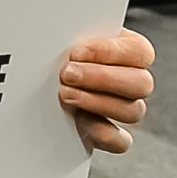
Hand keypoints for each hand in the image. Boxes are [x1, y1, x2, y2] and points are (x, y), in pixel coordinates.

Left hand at [59, 28, 153, 152]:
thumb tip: (60, 35)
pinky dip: (103, 134)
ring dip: (97, 102)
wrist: (35, 82)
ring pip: (133, 111)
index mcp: (131, 51)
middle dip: (101, 78)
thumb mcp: (68, 37)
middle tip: (68, 73)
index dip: (110, 52)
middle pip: (141, 83)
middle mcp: (133, 81)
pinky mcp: (109, 135)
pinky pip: (121, 142)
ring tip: (65, 93)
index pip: (140, 52)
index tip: (76, 51)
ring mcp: (123, 109)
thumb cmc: (57, 51)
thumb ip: (76, 35)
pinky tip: (79, 120)